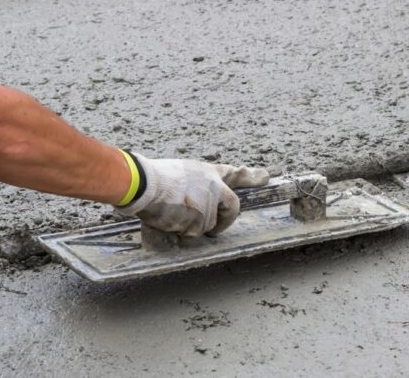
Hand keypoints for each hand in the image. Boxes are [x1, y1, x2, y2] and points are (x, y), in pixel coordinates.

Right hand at [116, 155, 268, 236]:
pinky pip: (193, 235)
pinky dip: (180, 235)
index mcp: (206, 172)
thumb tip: (192, 205)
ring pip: (207, 225)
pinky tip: (168, 222)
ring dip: (191, 227)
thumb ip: (193, 186)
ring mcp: (208, 203)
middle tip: (214, 231)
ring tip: (171, 215)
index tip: (265, 176)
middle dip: (225, 222)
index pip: (233, 174)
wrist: (142, 183)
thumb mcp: (179, 173)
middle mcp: (213, 186)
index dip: (250, 176)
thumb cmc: (152, 178)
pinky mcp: (199, 219)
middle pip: (231, 208)